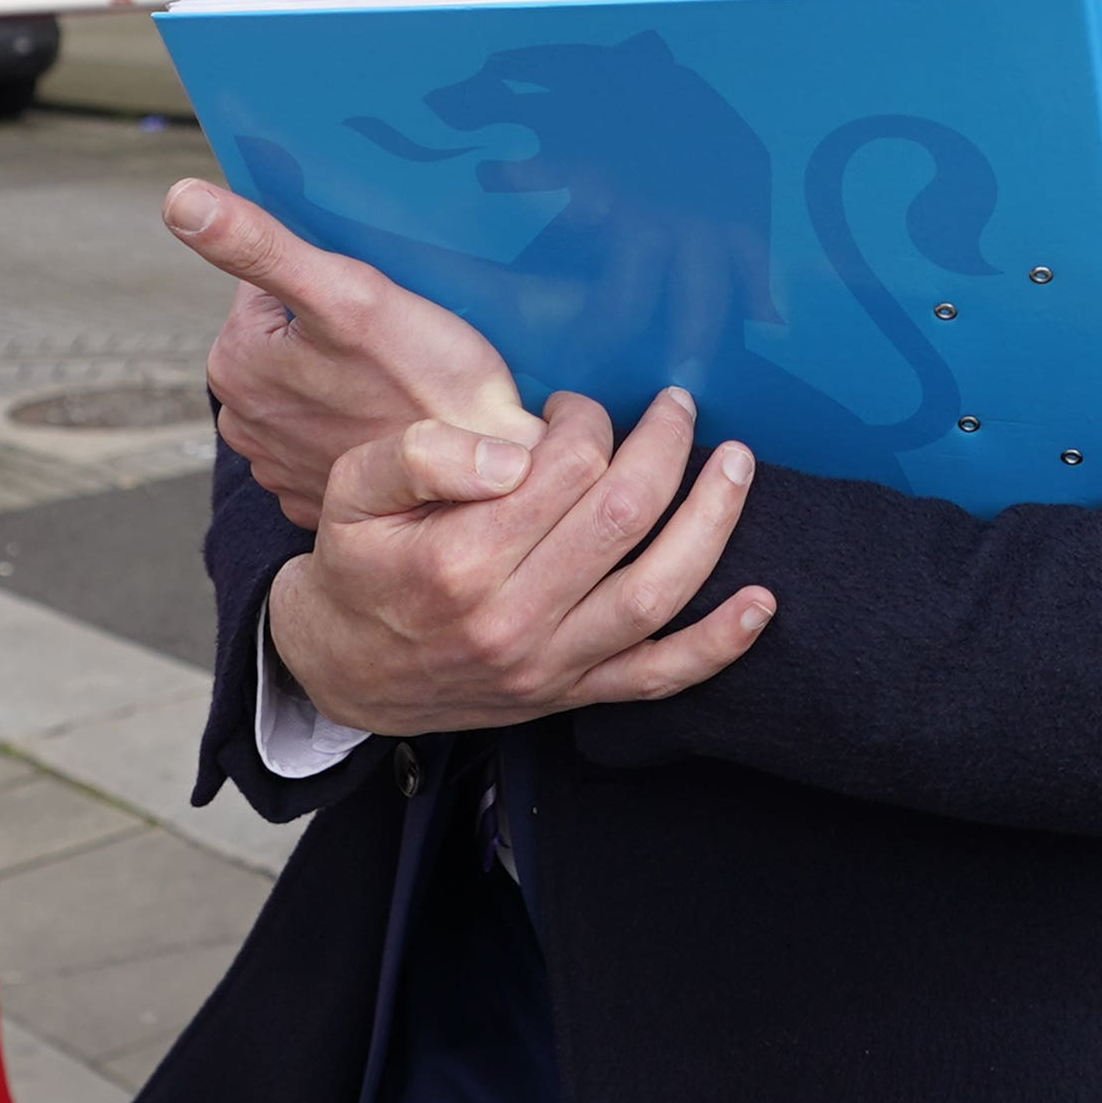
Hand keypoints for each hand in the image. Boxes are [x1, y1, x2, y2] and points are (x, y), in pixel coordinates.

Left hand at [169, 178, 530, 526]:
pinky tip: (395, 425)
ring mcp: (277, 465)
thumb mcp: (347, 294)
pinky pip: (332, 434)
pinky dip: (360, 424)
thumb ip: (259, 245)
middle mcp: (241, 421)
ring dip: (351, 377)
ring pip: (314, 383)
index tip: (375, 306)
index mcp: (232, 364)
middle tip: (395, 347)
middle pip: (289, 336)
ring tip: (401, 384)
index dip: (330, 282)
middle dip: (337, 330)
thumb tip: (178, 199)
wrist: (493, 485)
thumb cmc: (430, 385)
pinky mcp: (315, 494)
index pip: (271, 285)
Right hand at [262, 387, 773, 734]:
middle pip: (622, 515)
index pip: (564, 467)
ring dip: (711, 522)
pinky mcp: (569, 695)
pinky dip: (718, 645)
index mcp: (457, 559)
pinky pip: (658, 677)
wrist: (341, 671)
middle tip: (674, 407)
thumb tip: (515, 448)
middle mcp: (511, 619)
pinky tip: (760, 603)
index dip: (585, 421)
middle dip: (663, 446)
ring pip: (656, 590)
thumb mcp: (351, 492)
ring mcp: (547, 665)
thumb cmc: (355, 565)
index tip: (573, 407)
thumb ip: (422, 455)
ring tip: (737, 465)